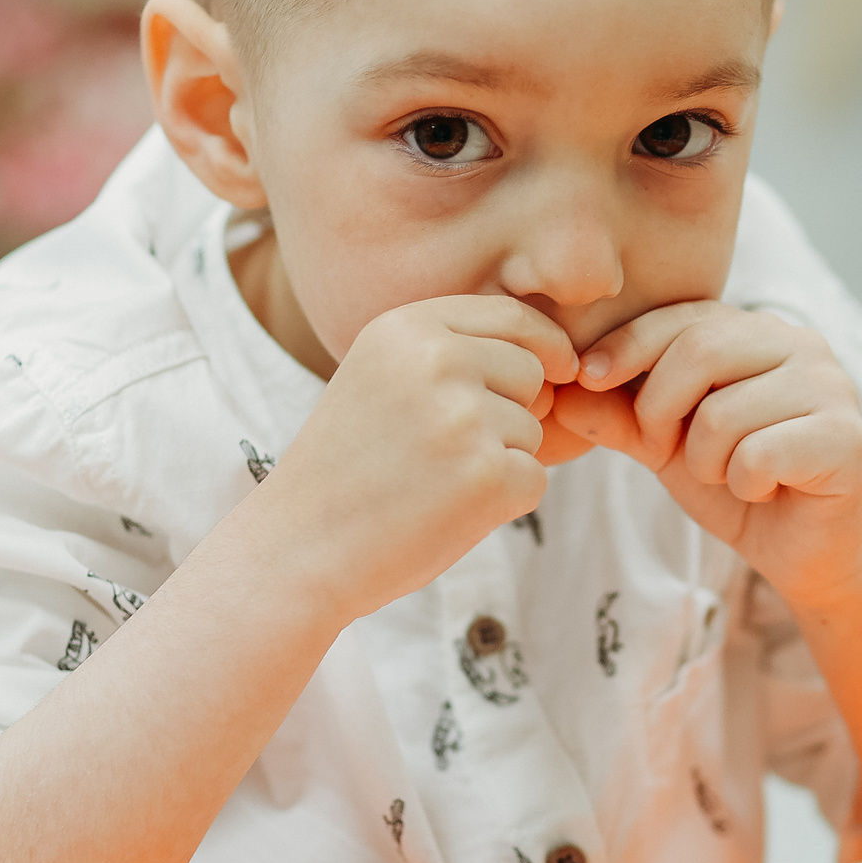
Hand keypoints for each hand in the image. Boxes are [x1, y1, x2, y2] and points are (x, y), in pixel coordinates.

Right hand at [255, 296, 575, 619]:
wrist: (298, 547)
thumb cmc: (347, 466)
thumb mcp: (381, 377)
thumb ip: (454, 350)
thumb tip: (562, 357)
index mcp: (408, 326)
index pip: (513, 315)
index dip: (541, 346)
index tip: (550, 371)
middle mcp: (438, 360)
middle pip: (532, 370)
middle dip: (512, 410)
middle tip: (446, 450)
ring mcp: (463, 417)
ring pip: (532, 430)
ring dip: (500, 461)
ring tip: (433, 482)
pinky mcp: (486, 476)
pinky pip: (534, 479)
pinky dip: (504, 503)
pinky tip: (448, 511)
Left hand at [551, 302, 861, 603]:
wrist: (801, 553)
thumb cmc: (735, 486)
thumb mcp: (665, 445)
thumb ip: (619, 415)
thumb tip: (560, 394)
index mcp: (759, 332)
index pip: (682, 316)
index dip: (627, 345)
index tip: (588, 377)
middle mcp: (802, 345)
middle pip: (700, 351)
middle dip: (659, 409)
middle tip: (665, 450)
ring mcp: (831, 388)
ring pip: (723, 412)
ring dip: (705, 461)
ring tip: (728, 475)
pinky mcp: (846, 438)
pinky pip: (758, 454)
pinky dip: (743, 485)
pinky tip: (764, 490)